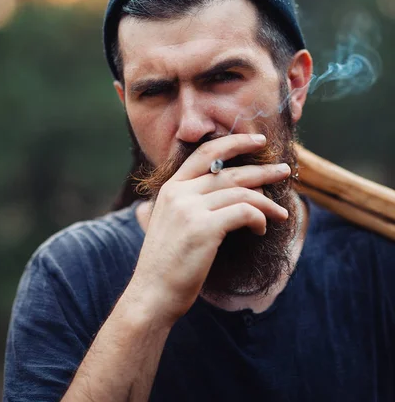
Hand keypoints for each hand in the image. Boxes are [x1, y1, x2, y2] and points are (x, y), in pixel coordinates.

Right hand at [128, 134, 290, 325]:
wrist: (152, 295)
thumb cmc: (167, 264)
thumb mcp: (172, 223)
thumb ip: (190, 203)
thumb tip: (228, 193)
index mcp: (171, 188)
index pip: (205, 152)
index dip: (234, 142)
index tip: (258, 142)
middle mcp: (179, 192)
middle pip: (229, 170)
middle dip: (262, 170)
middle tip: (283, 170)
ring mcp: (190, 209)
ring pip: (241, 192)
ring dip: (267, 202)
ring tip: (281, 212)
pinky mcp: (204, 228)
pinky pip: (244, 212)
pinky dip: (259, 218)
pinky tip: (262, 229)